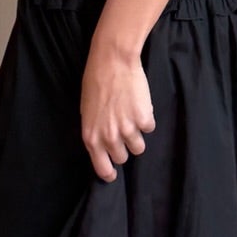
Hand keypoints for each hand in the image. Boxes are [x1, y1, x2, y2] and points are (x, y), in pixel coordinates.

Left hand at [80, 35, 155, 180]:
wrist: (113, 62)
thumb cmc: (95, 82)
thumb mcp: (87, 112)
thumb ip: (95, 131)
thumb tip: (102, 144)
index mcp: (92, 137)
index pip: (102, 168)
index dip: (109, 173)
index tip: (113, 174)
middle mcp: (109, 137)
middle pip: (123, 158)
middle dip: (123, 148)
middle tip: (123, 132)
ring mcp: (128, 129)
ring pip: (138, 147)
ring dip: (137, 135)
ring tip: (132, 118)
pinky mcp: (144, 119)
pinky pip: (149, 128)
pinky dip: (146, 119)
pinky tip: (139, 105)